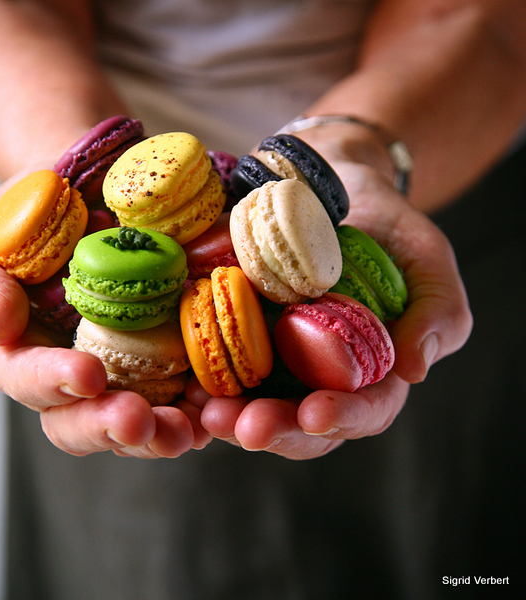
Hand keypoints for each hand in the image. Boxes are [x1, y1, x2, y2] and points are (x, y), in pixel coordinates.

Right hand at [0, 168, 211, 457]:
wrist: (88, 192)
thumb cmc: (29, 214)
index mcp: (25, 348)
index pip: (28, 380)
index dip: (53, 383)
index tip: (88, 376)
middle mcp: (73, 370)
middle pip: (80, 421)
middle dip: (108, 426)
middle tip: (139, 421)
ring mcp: (122, 370)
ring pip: (134, 423)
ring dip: (158, 434)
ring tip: (184, 432)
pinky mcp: (167, 360)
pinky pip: (182, 397)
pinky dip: (198, 410)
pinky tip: (214, 410)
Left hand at [186, 160, 472, 459]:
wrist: (332, 189)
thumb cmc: (386, 226)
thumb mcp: (424, 258)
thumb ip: (437, 310)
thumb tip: (415, 368)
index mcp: (372, 369)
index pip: (366, 408)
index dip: (343, 417)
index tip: (316, 414)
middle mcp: (321, 374)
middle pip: (302, 421)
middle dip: (277, 429)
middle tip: (246, 428)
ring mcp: (277, 358)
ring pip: (256, 403)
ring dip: (231, 416)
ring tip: (208, 413)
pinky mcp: (239, 334)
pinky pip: (219, 363)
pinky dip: (203, 377)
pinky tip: (185, 382)